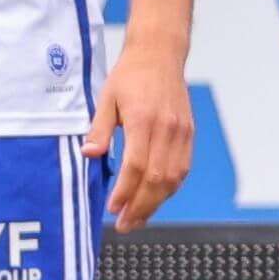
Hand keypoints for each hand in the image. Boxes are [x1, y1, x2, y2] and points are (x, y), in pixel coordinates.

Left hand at [85, 40, 192, 228]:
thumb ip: (99, 129)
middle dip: (141, 206)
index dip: (125, 191)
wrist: (160, 55)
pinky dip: (170, 188)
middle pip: (158, 178)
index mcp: (145, 120)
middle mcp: (168, 129)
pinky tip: (156, 199)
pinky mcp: (189, 134)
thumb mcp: (107, 98)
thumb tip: (89, 155)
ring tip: (139, 218)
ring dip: (157, 203)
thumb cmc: (130, 75)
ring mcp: (182, 133)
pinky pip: (182, 168)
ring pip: (174, 178)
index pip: (137, 166)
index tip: (113, 208)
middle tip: (125, 224)